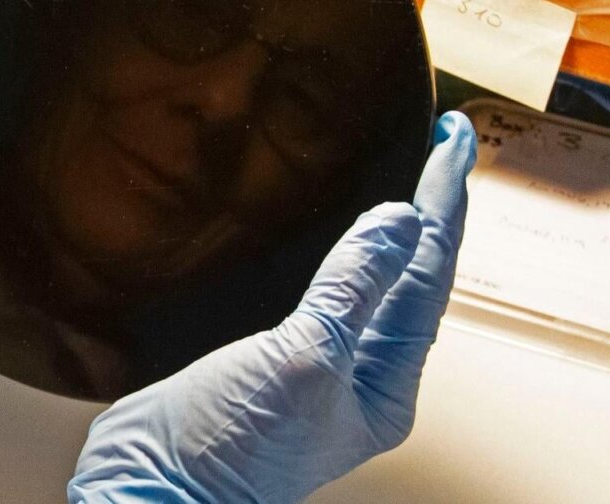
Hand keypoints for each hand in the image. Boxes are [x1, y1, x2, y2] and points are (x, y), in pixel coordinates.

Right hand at [68, 111, 478, 503]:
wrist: (155, 488)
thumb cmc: (232, 449)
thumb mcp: (303, 359)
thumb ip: (350, 289)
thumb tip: (399, 220)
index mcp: (385, 382)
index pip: (427, 272)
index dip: (442, 201)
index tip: (454, 139)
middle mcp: (359, 374)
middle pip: (408, 276)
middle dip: (430, 208)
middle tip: (448, 141)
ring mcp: (313, 368)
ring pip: (364, 282)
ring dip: (386, 227)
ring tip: (408, 174)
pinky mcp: (264, 359)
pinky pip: (315, 293)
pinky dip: (331, 252)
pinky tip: (327, 231)